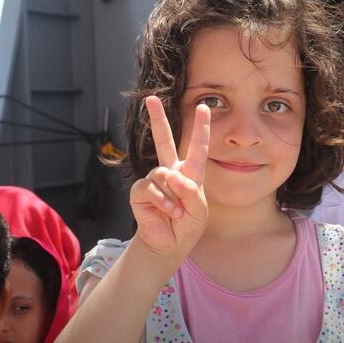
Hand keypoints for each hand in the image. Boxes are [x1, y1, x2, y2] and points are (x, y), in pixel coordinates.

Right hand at [129, 96, 210, 260]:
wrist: (169, 245)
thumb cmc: (187, 226)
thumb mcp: (199, 210)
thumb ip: (191, 192)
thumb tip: (172, 176)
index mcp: (189, 173)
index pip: (197, 148)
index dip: (200, 128)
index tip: (203, 107)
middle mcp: (170, 172)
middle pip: (164, 140)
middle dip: (157, 119)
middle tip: (151, 99)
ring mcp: (154, 181)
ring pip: (162, 174)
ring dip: (172, 196)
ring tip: (177, 212)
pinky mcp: (140, 192)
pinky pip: (150, 187)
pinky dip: (161, 200)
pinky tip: (166, 211)